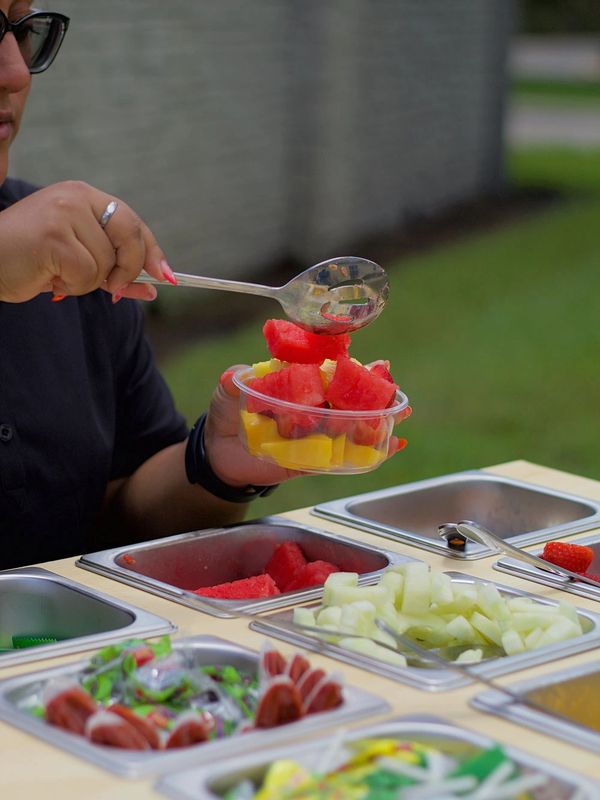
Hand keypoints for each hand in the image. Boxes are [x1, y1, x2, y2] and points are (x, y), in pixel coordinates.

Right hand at [0, 180, 172, 302]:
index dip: (152, 251)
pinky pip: (88, 274)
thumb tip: (154, 288)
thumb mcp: (79, 264)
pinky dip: (73, 286)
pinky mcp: (54, 235)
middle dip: (130, 269)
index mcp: (83, 196)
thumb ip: (114, 272)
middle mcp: (76, 197)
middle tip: (114, 290)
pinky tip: (50, 278)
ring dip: (87, 283)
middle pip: (130, 236)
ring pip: (106, 264)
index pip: (132, 222)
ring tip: (58, 275)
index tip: (166, 276)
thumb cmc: (29, 261)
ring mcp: (64, 213)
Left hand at [203, 367, 410, 488]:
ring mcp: (315, 433)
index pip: (328, 374)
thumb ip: (233, 382)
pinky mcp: (314, 459)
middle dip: (375, 396)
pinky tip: (393, 447)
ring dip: (378, 422)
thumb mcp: (227, 393)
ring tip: (400, 418)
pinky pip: (343, 457)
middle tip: (395, 393)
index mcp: (297, 385)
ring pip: (351, 426)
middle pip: (348, 400)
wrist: (220, 452)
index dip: (352, 368)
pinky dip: (368, 453)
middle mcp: (312, 407)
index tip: (379, 365)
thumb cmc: (229, 413)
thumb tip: (233, 376)